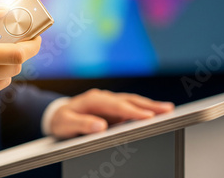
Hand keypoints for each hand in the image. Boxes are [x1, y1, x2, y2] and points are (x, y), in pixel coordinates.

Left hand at [50, 89, 173, 137]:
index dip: (133, 111)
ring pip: (132, 102)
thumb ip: (82, 124)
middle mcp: (104, 97)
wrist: (56, 115)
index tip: (149, 116)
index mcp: (94, 99)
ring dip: (149, 105)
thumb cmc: (61, 120)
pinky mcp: (112, 108)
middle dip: (149, 105)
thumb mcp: (66, 124)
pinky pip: (130, 107)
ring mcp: (109, 101)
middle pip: (129, 100)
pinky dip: (143, 109)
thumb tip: (100, 125)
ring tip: (168, 110)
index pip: (117, 105)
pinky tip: (156, 113)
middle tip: (168, 109)